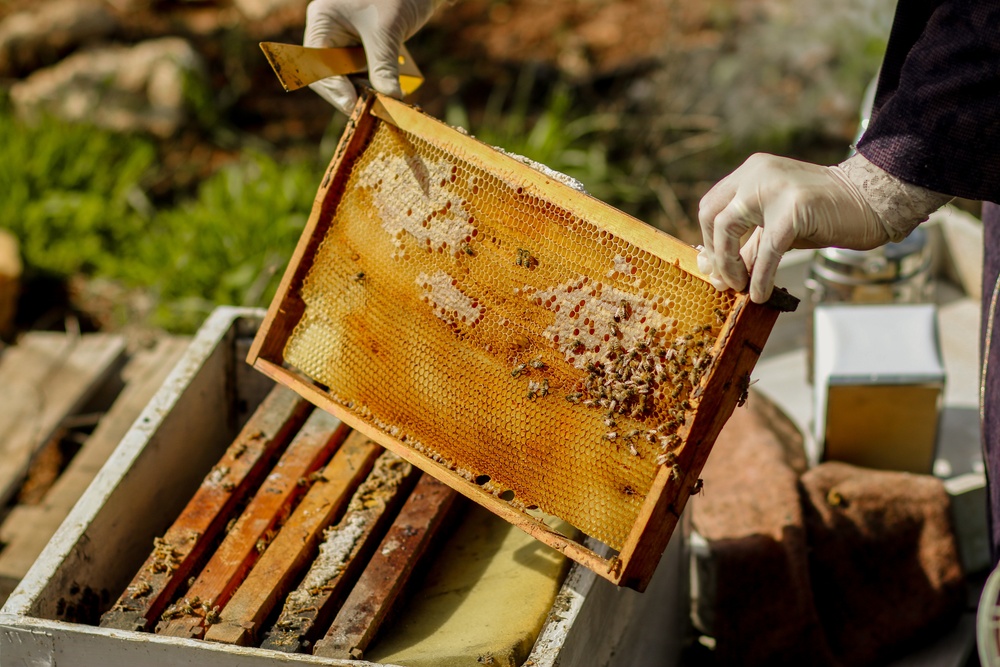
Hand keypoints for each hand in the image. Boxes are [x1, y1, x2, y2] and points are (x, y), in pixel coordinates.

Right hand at [304, 0, 438, 113]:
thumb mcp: (388, 31)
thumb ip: (384, 65)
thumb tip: (388, 99)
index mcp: (323, 21)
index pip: (317, 64)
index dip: (333, 88)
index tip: (353, 105)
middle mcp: (329, 32)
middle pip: (330, 74)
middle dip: (350, 92)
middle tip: (372, 109)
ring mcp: (345, 39)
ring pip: (348, 77)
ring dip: (364, 91)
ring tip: (383, 103)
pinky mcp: (362, 46)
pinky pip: (363, 72)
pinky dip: (375, 83)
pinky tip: (389, 92)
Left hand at [696, 152, 945, 302]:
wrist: (871, 200)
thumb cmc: (825, 214)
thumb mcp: (777, 225)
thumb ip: (749, 242)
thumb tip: (718, 271)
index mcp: (751, 172)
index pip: (710, 206)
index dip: (707, 240)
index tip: (714, 267)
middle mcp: (757, 173)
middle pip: (711, 215)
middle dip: (714, 253)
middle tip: (725, 280)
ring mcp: (774, 187)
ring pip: (728, 229)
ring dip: (729, 264)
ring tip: (740, 286)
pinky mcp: (793, 208)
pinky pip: (765, 250)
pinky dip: (760, 276)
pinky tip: (760, 294)